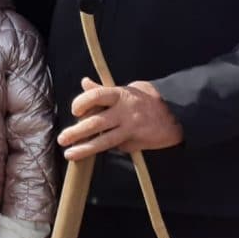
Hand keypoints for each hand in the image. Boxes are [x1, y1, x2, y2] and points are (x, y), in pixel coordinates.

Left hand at [57, 78, 182, 160]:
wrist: (176, 114)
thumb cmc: (144, 100)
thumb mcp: (125, 90)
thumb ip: (103, 91)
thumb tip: (84, 82)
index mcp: (120, 94)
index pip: (96, 96)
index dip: (82, 102)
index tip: (74, 111)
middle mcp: (124, 112)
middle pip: (96, 123)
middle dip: (76, 132)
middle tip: (62, 139)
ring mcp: (130, 128)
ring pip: (104, 141)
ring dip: (84, 149)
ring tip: (69, 154)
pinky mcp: (135, 142)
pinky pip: (117, 146)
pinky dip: (108, 147)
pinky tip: (101, 147)